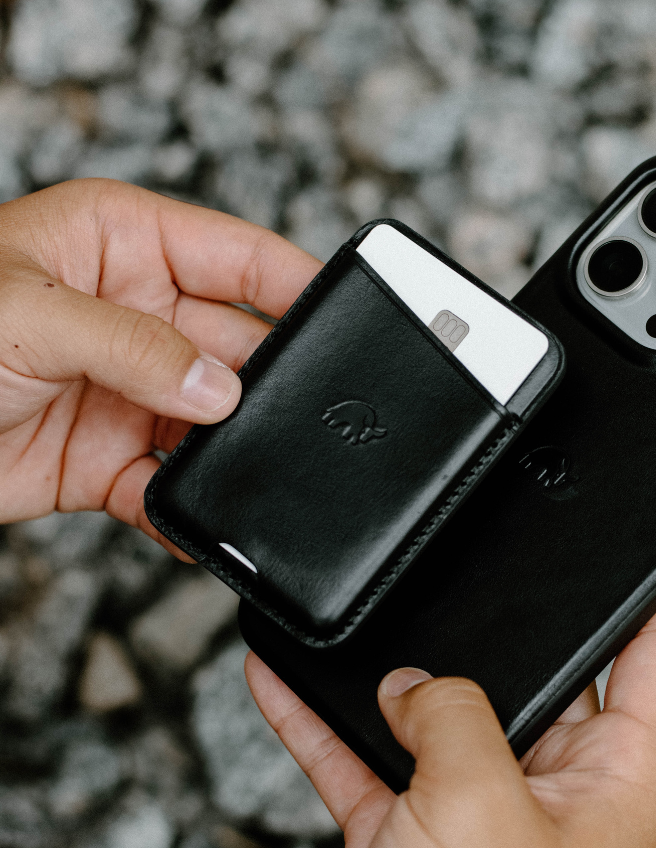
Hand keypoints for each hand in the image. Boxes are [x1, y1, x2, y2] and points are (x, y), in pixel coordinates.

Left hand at [0, 179, 320, 548]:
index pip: (237, 255)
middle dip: (265, 383)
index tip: (350, 316)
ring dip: (230, 450)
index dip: (297, 281)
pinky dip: (187, 508)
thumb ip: (133, 346)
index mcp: (123, 246)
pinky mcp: (112, 460)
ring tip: (240, 468)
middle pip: (238, 346)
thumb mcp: (26, 314)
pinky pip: (172, 485)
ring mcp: (130, 391)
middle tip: (289, 414)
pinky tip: (193, 520)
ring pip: (216, 422)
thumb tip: (220, 390)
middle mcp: (137, 316)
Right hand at [246, 579, 655, 847]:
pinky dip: (331, 723)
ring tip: (367, 622)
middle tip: (474, 568)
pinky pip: (373, 753)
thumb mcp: (478, 801)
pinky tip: (286, 682)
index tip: (644, 537)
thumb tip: (412, 685)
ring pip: (446, 710)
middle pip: (545, 671)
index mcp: (616, 774)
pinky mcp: (419, 827)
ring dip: (400, 677)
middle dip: (503, 627)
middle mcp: (559, 783)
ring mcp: (485, 803)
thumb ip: (452, 713)